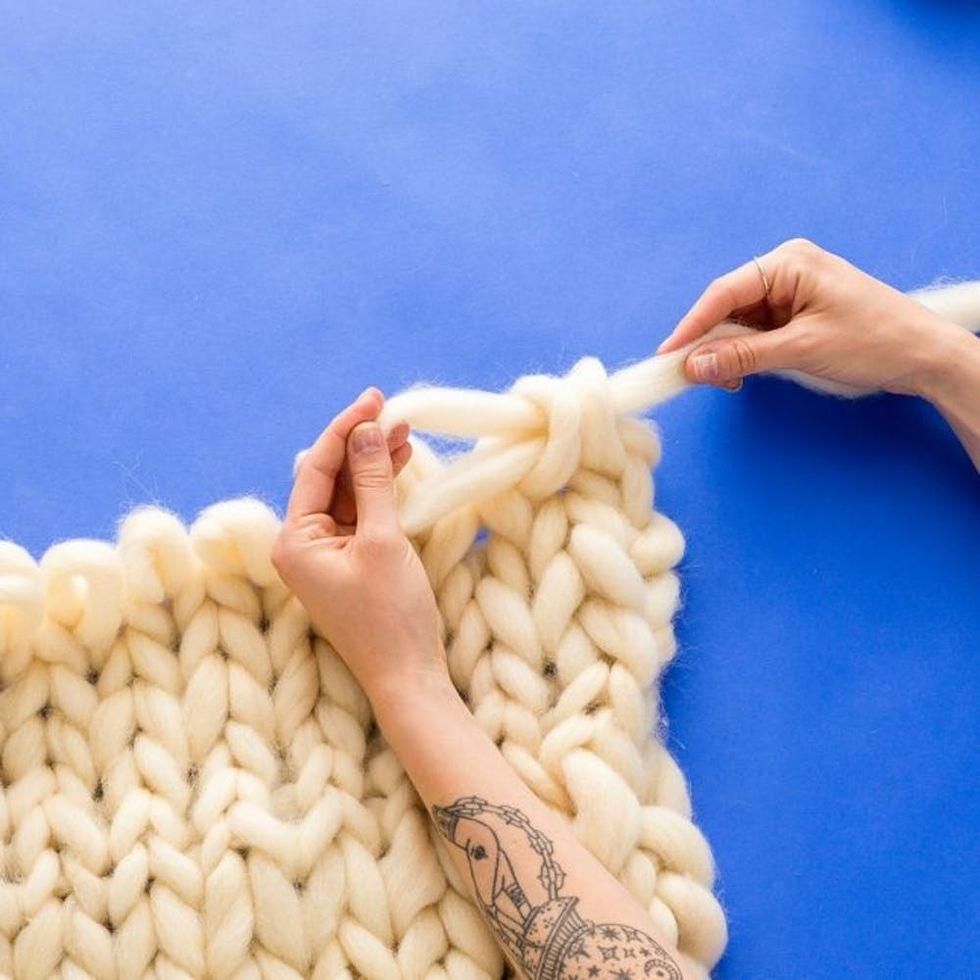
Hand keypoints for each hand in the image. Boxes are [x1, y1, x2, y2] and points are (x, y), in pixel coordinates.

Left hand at [272, 388, 448, 703]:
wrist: (408, 676)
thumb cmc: (392, 615)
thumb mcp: (383, 540)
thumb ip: (372, 481)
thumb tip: (368, 430)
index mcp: (294, 541)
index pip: (315, 467)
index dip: (347, 429)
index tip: (375, 399)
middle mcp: (301, 545)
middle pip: (328, 477)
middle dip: (361, 443)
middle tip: (393, 409)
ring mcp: (325, 554)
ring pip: (346, 493)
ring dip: (373, 463)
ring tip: (404, 431)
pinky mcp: (349, 562)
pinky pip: (359, 514)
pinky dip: (379, 490)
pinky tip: (399, 463)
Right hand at [657, 238, 962, 396]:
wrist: (924, 355)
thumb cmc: (875, 340)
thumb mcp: (802, 350)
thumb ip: (744, 357)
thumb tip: (695, 364)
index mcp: (788, 263)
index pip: (724, 293)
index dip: (692, 326)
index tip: (669, 354)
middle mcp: (786, 271)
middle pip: (727, 308)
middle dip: (711, 343)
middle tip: (693, 376)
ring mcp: (791, 293)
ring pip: (739, 324)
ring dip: (728, 353)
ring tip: (728, 380)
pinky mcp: (796, 315)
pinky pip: (756, 333)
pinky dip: (745, 355)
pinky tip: (742, 374)